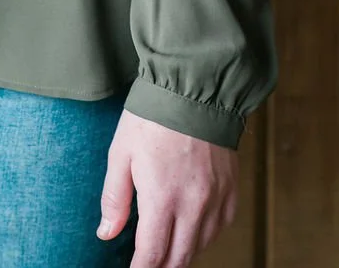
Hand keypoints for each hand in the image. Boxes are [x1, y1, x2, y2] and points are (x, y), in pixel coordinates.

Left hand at [98, 109, 237, 264]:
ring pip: (201, 247)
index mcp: (162, 199)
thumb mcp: (121, 152)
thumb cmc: (153, 116)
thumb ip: (115, 198)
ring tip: (167, 246)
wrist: (195, 88)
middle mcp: (193, 206)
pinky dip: (205, 235)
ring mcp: (215, 199)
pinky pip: (220, 228)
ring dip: (183, 252)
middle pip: (179, 259)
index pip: (152, 256)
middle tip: (148, 263)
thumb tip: (107, 233)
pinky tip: (191, 227)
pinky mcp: (231, 190)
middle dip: (161, 267)